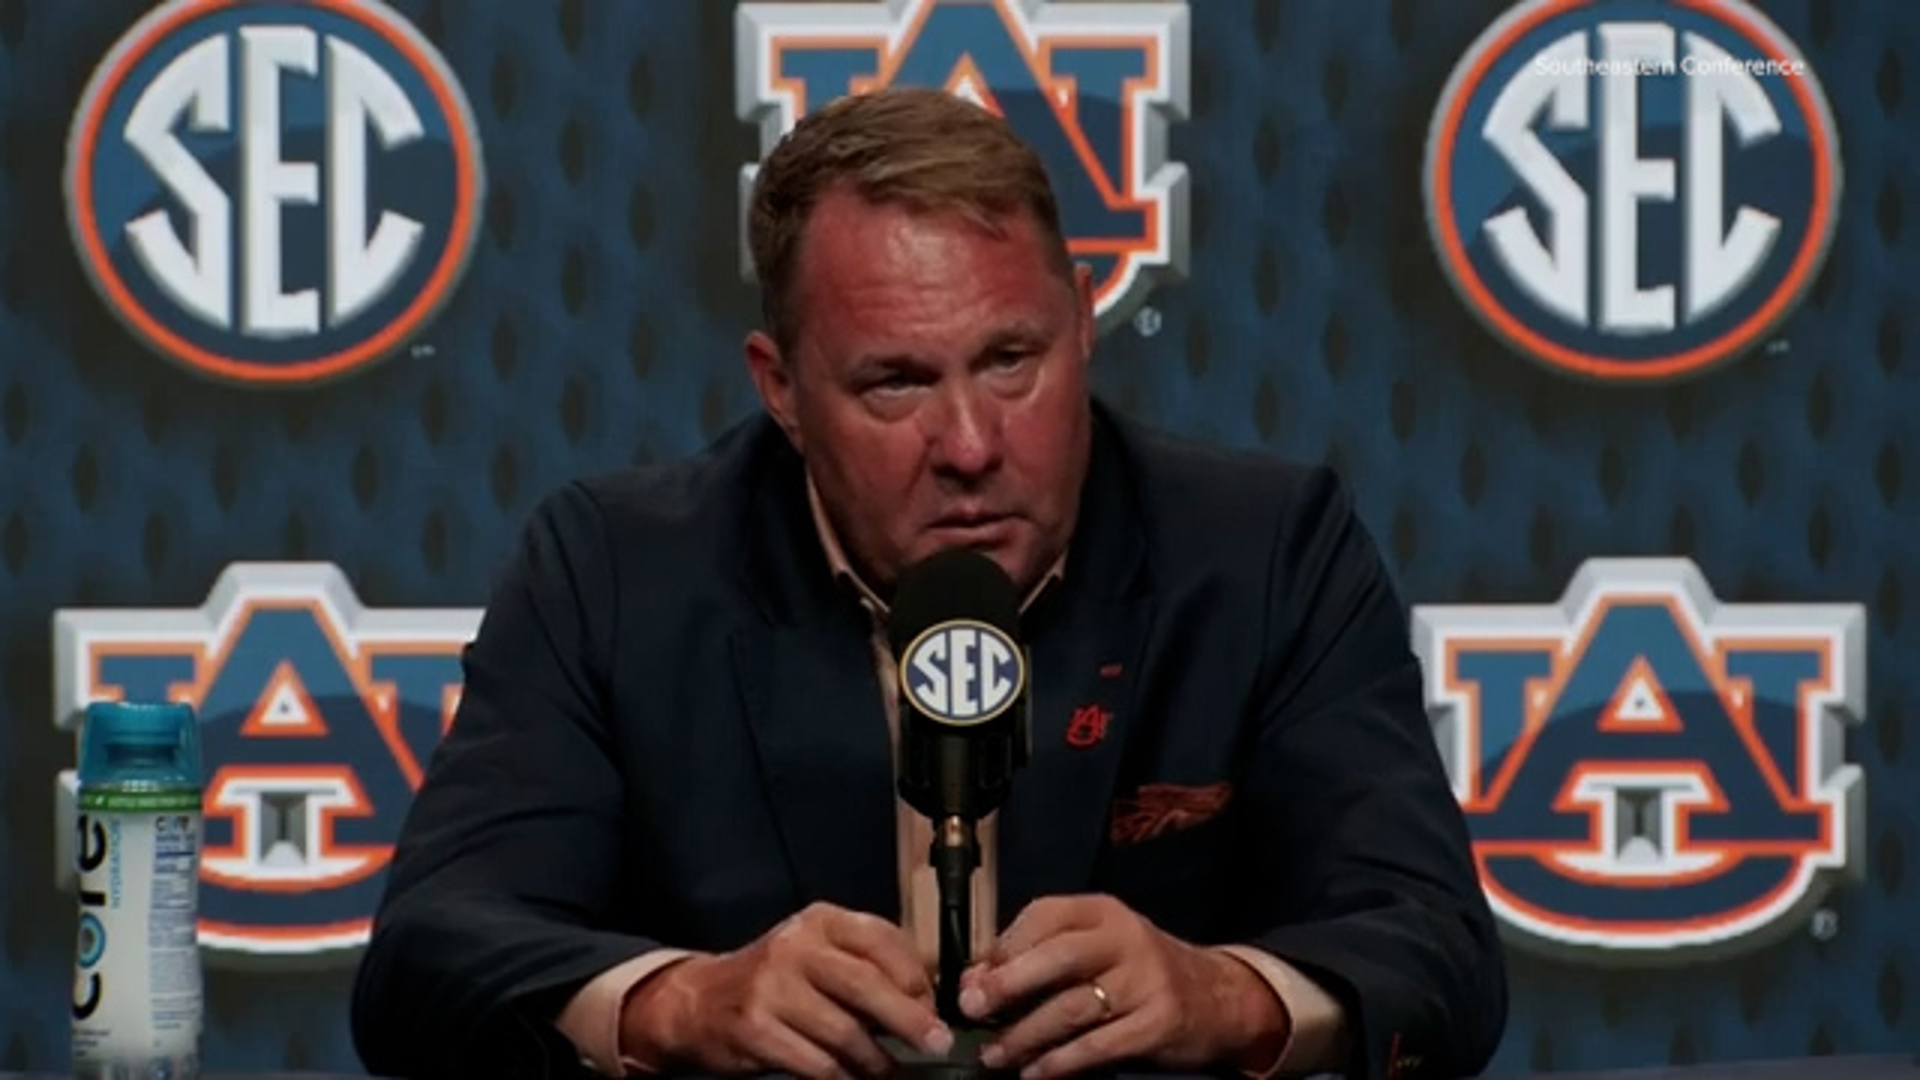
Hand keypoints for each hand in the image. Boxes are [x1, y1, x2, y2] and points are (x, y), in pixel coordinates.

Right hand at [621, 901, 953, 1078]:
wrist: (701, 1000)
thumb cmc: (778, 979)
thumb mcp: (820, 953)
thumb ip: (867, 965)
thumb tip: (925, 1001)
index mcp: (820, 920)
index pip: (881, 939)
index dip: (915, 976)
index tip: (936, 1006)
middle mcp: (795, 946)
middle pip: (866, 984)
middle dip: (909, 1020)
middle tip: (937, 1044)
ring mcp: (771, 987)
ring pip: (844, 1031)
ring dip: (877, 1060)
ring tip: (891, 1072)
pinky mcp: (754, 1027)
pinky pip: (815, 1062)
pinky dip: (842, 1077)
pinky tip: (854, 1079)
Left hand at [959, 894, 1286, 1078]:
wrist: (1213, 997)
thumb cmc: (1136, 970)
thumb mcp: (1094, 947)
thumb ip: (1039, 955)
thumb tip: (976, 979)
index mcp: (1102, 911)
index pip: (1044, 914)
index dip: (1003, 945)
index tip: (973, 976)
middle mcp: (1125, 938)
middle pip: (1058, 957)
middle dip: (1009, 984)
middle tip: (972, 1008)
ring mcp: (1145, 981)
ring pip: (1073, 1008)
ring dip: (1026, 1035)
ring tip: (995, 1054)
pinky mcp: (1157, 1023)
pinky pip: (1099, 1046)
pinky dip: (1061, 1062)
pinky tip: (1034, 1072)